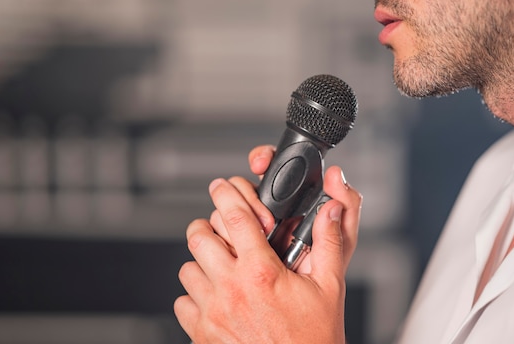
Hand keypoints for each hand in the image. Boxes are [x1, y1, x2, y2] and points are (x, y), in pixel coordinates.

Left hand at [174, 145, 361, 342]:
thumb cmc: (313, 340)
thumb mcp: (329, 288)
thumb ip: (329, 243)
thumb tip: (332, 211)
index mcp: (261, 272)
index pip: (234, 216)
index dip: (225, 193)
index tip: (221, 186)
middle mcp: (231, 289)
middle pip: (198, 237)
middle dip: (207, 227)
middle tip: (219, 231)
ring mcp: (213, 313)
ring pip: (187, 269)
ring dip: (202, 264)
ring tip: (222, 270)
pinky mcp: (201, 334)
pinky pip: (182, 303)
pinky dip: (195, 297)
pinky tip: (216, 300)